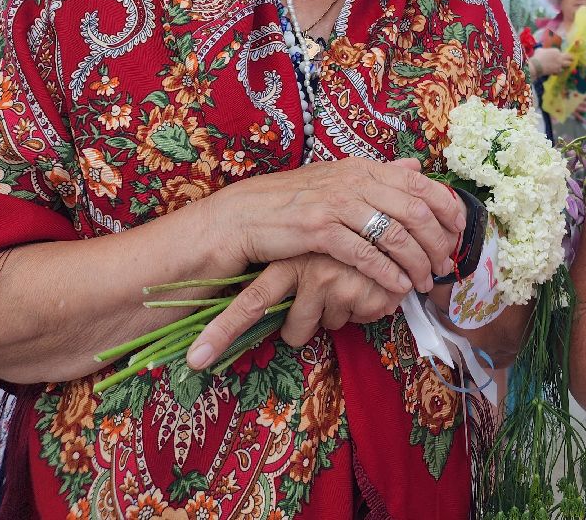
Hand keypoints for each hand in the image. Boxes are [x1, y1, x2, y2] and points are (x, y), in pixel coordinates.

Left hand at [186, 253, 406, 368]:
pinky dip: (358, 312)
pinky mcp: (357, 289)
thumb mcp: (308, 252)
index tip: (195, 361)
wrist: (390, 224)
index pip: (250, 302)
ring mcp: (329, 278)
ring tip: (347, 288)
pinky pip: (348, 321)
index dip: (222, 333)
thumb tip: (253, 309)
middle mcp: (303, 268)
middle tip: (299, 317)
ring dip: (333, 316)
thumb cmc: (344, 243)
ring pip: (321, 326)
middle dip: (291, 331)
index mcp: (284, 260)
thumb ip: (282, 277)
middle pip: (287, 325)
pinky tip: (366, 289)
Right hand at [207, 154, 465, 297]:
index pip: (421, 185)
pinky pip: (366, 254)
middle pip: (416, 212)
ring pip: (395, 235)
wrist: (243, 216)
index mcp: (363, 168)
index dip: (447, 211)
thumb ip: (379, 175)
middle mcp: (354, 181)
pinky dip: (387, 274)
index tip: (458, 235)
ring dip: (416, 264)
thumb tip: (416, 166)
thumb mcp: (338, 180)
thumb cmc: (293, 202)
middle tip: (444, 267)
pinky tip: (397, 289)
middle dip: (437, 243)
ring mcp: (337, 204)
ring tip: (424, 284)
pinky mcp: (320, 230)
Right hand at [532, 47, 569, 76]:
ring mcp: (560, 64)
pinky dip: (560, 71)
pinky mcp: (558, 70)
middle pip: (569, 57)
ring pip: (568, 64)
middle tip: (572, 59)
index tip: (559, 56)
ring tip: (568, 66)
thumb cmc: (537, 56)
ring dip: (567, 65)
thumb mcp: (540, 50)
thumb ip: (543, 50)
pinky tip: (558, 71)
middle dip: (571, 58)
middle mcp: (560, 57)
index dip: (560, 54)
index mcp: (556, 51)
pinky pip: (562, 71)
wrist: (537, 65)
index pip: (562, 52)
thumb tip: (542, 51)